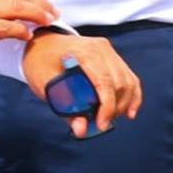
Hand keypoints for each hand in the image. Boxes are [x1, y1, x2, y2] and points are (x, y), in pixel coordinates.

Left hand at [22, 31, 145, 137]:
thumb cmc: (40, 62)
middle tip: (100, 125)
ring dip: (124, 104)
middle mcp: (101, 48)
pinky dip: (132, 96)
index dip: (107, 106)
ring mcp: (109, 51)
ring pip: (128, 81)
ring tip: (109, 119)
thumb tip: (81, 129)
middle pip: (119, 83)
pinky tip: (130, 112)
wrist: (41, 43)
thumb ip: (64, 106)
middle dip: (114, 108)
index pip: (104, 81)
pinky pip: (129, 77)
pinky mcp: (113, 57)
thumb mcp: (45, 85)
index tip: (101, 125)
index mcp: (84, 51)